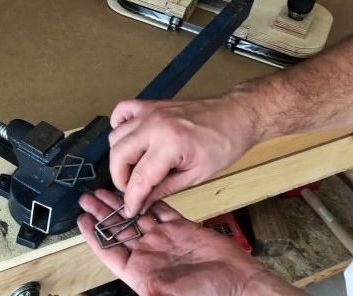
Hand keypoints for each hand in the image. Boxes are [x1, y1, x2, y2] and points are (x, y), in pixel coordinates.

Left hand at [77, 189, 304, 295]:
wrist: (239, 283)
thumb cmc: (207, 295)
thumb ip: (149, 291)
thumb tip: (136, 292)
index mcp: (140, 271)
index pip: (109, 250)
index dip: (94, 236)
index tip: (81, 221)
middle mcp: (150, 253)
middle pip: (119, 229)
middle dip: (101, 213)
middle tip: (86, 198)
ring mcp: (165, 239)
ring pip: (136, 216)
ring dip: (120, 203)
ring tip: (103, 190)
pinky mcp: (182, 228)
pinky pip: (160, 210)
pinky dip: (149, 199)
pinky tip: (137, 190)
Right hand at [109, 97, 257, 216]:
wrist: (236, 115)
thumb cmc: (224, 143)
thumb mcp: (196, 175)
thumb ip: (165, 189)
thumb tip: (143, 202)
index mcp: (171, 144)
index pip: (139, 178)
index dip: (131, 198)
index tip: (130, 209)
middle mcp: (156, 125)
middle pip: (118, 155)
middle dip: (120, 179)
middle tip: (131, 191)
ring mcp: (151, 112)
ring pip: (116, 136)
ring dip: (119, 157)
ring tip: (132, 170)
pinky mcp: (150, 104)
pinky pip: (121, 111)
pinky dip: (118, 127)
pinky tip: (128, 140)